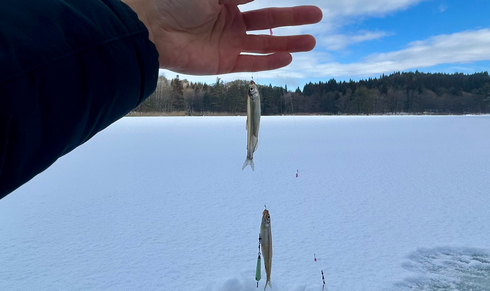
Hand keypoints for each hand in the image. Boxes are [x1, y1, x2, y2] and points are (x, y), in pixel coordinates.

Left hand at [123, 0, 321, 74]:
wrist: (151, 29)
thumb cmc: (174, 0)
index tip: (304, 1)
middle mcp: (230, 20)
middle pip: (268, 20)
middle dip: (293, 18)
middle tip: (317, 16)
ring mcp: (228, 43)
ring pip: (264, 43)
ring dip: (288, 43)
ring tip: (312, 42)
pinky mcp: (223, 63)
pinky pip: (251, 63)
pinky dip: (269, 61)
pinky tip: (288, 58)